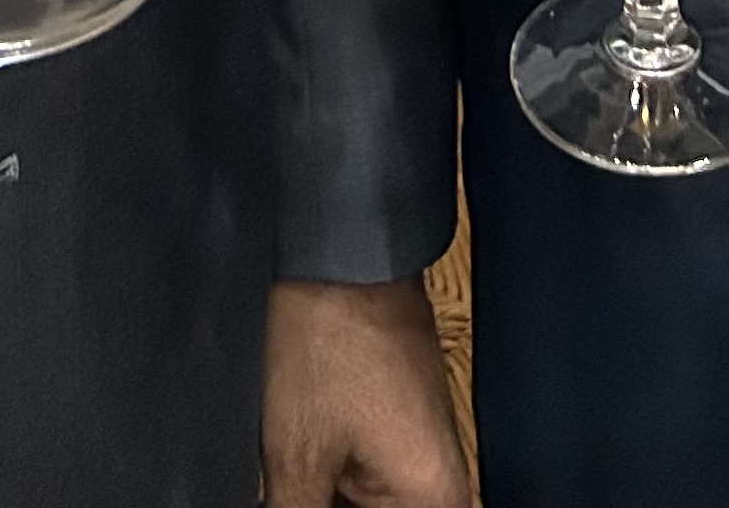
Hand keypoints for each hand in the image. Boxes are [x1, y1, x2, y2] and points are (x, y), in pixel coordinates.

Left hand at [261, 280, 471, 507]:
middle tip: (287, 488)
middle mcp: (440, 481)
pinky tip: (296, 472)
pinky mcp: (399, 421)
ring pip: (368, 503)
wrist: (342, 246)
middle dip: (325, 505)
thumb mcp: (297, 456)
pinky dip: (332, 481)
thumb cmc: (329, 340)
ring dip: (323, 496)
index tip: (301, 500)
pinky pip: (368, 478)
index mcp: (433, 501)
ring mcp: (420, 449)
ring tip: (289, 476)